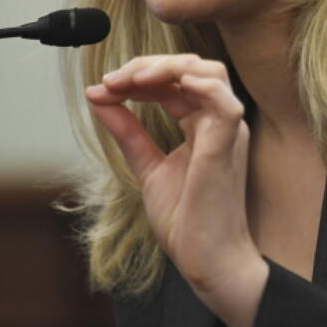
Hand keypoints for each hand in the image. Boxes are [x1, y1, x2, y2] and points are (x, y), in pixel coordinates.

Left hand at [85, 55, 267, 326]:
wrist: (206, 260)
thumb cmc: (187, 220)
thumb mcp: (147, 167)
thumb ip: (127, 131)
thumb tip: (99, 97)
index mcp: (204, 125)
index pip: (176, 82)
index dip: (138, 77)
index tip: (103, 88)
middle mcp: (219, 122)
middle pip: (193, 68)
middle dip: (150, 65)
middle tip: (113, 80)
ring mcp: (226, 132)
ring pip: (210, 74)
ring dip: (168, 68)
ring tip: (132, 79)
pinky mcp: (226, 147)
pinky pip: (225, 103)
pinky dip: (200, 85)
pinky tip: (164, 84)